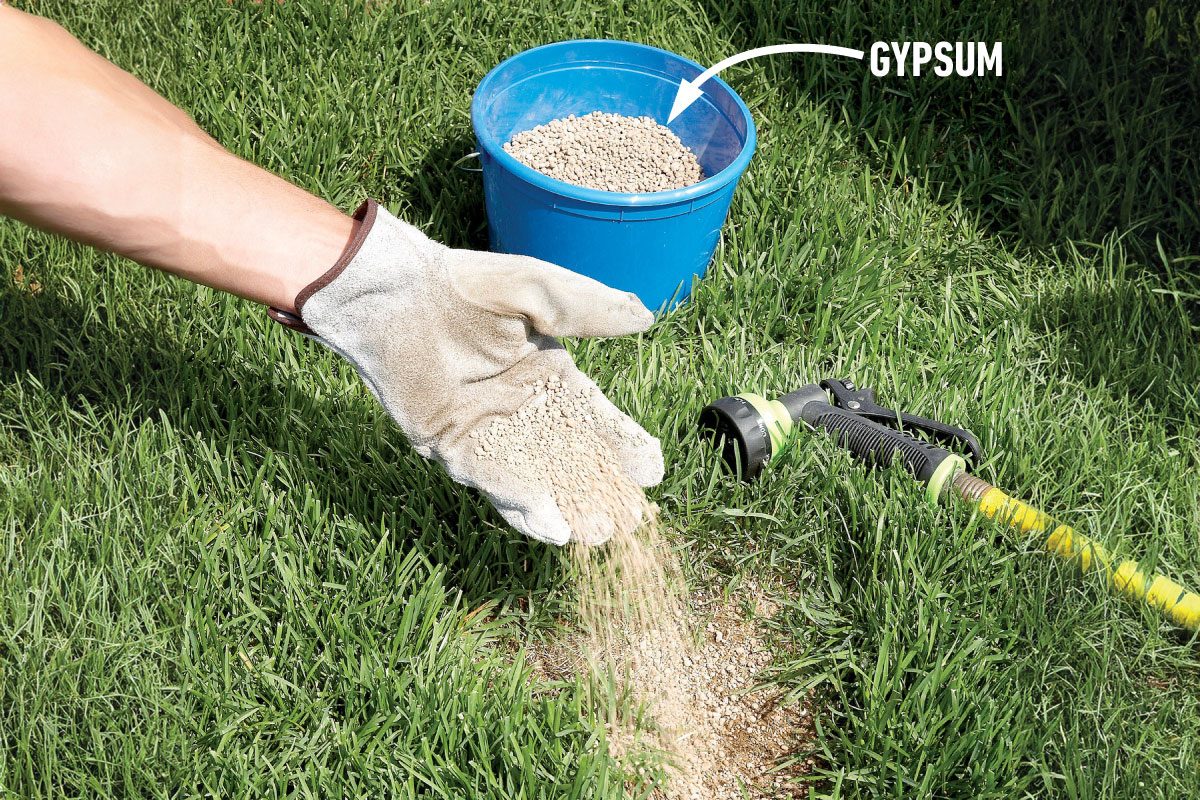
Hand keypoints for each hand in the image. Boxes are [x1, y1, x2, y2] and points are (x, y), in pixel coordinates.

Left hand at [283, 200, 663, 544]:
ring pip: (534, 477)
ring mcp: (486, 431)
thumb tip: (645, 316)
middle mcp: (520, 407)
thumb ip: (589, 310)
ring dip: (564, 506)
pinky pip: (491, 479)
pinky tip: (549, 525)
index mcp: (547, 374)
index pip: (594, 417)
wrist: (398, 299)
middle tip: (628, 520)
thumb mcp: (539, 292)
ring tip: (594, 534)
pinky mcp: (451, 445)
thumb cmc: (467, 286)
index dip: (622, 445)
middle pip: (569, 458)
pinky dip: (520, 502)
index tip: (650, 471)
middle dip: (598, 489)